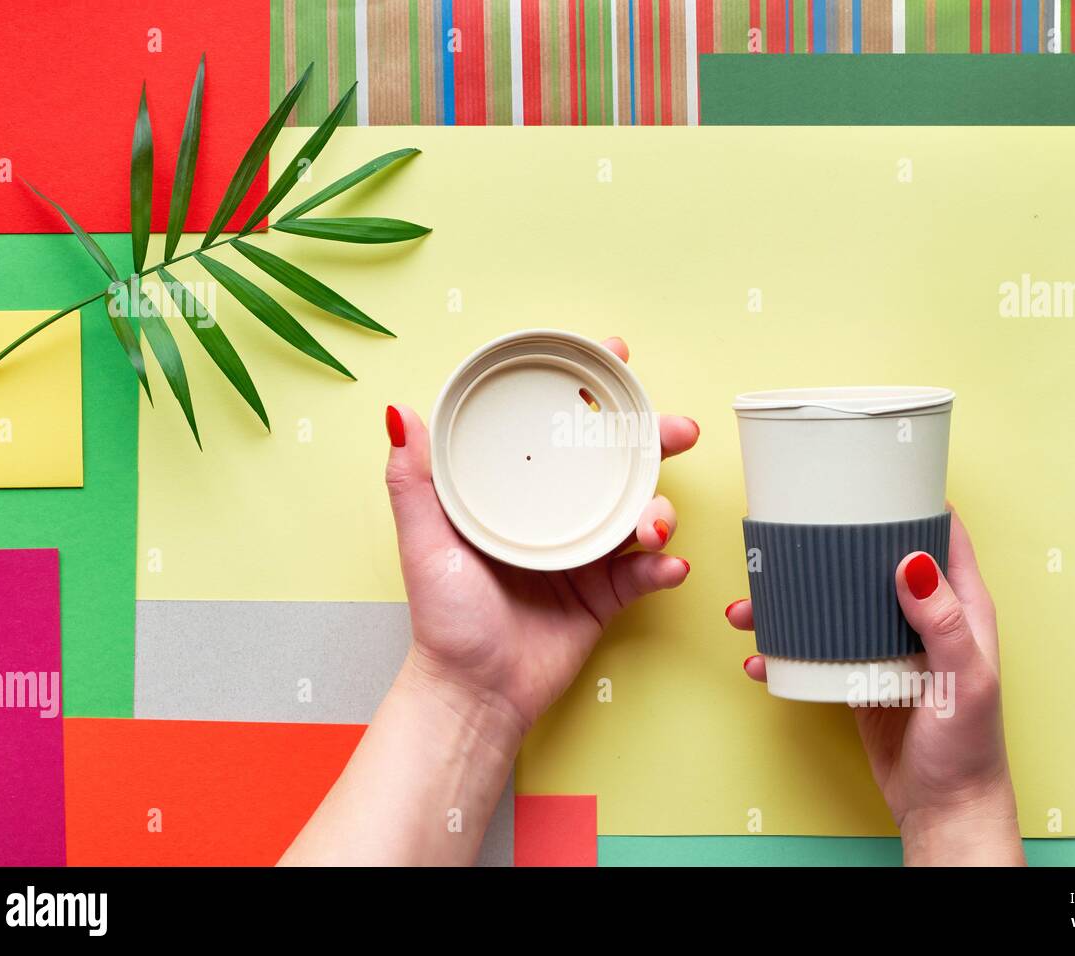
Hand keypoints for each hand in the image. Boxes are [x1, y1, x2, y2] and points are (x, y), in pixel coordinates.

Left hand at [386, 336, 698, 736]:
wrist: (475, 695)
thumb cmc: (444, 621)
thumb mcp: (424, 543)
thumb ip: (412, 482)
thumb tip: (398, 412)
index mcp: (514, 495)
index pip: (553, 430)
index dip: (587, 392)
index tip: (614, 356)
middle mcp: (554, 517)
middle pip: (613, 464)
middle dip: (652, 441)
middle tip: (675, 430)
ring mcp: (585, 556)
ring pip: (638, 514)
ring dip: (660, 509)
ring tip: (656, 523)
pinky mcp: (607, 597)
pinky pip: (646, 573)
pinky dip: (663, 566)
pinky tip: (668, 565)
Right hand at [729, 508, 1024, 865]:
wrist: (944, 808)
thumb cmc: (969, 746)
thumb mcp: (964, 679)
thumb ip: (940, 621)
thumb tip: (909, 560)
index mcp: (958, 605)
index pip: (939, 533)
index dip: (910, 499)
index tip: (870, 476)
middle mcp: (919, 616)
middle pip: (871, 561)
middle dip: (829, 545)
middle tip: (787, 533)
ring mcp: (885, 644)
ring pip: (834, 602)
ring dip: (791, 599)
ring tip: (751, 604)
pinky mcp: (858, 674)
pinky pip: (817, 648)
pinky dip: (785, 647)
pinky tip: (761, 653)